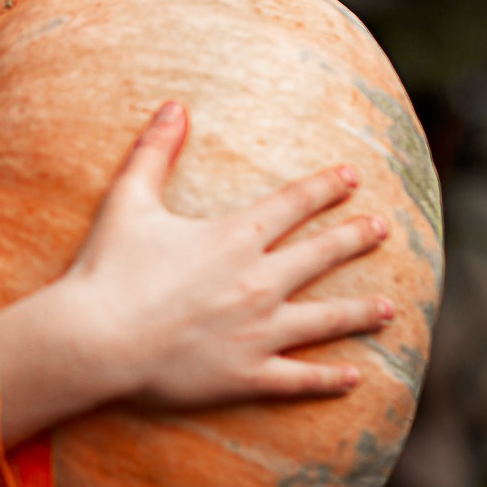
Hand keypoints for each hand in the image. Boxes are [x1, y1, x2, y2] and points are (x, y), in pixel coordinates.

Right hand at [0, 100, 392, 446]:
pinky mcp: (246, 374)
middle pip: (321, 255)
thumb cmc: (108, 269)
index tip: (353, 178)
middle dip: (356, 239)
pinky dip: (328, 380)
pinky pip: (298, 378)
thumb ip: (155, 151)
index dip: (326, 188)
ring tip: (390, 307)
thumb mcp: (130, 201)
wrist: (95, 340)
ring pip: (325, 319)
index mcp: (235, 237)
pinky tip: (353, 377)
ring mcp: (257, 332)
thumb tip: (174, 106)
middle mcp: (257, 281)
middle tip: (383, 229)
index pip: (294, 204)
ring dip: (361, 310)